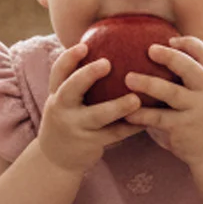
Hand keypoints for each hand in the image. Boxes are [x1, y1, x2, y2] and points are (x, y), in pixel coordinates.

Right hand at [36, 42, 145, 173]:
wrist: (56, 158)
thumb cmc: (68, 120)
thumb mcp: (65, 102)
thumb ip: (77, 81)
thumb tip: (104, 49)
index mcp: (56, 95)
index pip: (58, 72)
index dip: (69, 58)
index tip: (84, 45)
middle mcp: (61, 109)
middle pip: (70, 89)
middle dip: (87, 75)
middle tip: (107, 63)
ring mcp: (74, 128)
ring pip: (96, 116)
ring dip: (117, 107)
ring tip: (136, 99)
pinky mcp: (89, 144)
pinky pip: (113, 134)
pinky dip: (131, 127)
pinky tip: (147, 120)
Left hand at [126, 35, 202, 166]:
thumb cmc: (201, 116)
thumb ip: (191, 76)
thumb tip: (158, 50)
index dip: (190, 44)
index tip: (171, 38)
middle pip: (191, 69)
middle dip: (171, 57)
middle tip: (150, 49)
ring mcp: (196, 110)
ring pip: (172, 93)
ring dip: (149, 84)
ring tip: (128, 78)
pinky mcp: (183, 128)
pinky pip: (158, 118)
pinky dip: (141, 114)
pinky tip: (126, 113)